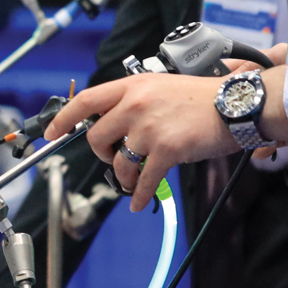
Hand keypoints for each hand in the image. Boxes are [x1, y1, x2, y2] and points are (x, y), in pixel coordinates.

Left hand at [45, 73, 239, 211]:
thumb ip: (134, 102)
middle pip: (97, 137)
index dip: (63, 118)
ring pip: (119, 162)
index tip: (51, 132)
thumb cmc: (202, 98)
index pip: (85, 101)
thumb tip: (113, 125)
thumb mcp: (160, 87)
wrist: (235, 104)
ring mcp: (149, 127)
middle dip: (102, 154)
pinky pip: (143, 179)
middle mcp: (135, 104)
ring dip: (122, 177)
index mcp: (132, 86)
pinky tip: (137, 201)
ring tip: (131, 180)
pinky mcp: (166, 149)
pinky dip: (138, 194)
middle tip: (113, 159)